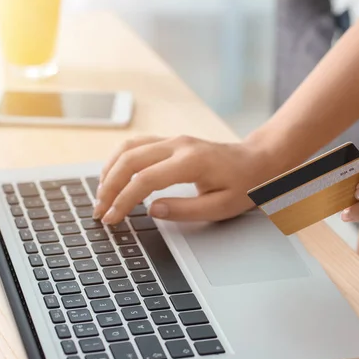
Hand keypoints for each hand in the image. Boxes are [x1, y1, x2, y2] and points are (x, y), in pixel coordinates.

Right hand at [93, 135, 281, 224]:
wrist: (259, 160)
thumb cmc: (245, 184)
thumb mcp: (222, 206)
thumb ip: (186, 210)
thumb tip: (152, 210)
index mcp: (191, 162)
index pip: (145, 179)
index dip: (123, 200)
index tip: (112, 218)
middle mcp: (179, 145)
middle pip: (130, 160)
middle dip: (109, 186)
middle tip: (100, 211)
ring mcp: (174, 140)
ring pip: (129, 148)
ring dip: (110, 170)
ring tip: (101, 195)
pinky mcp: (173, 141)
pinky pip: (138, 145)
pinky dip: (120, 160)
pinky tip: (114, 176)